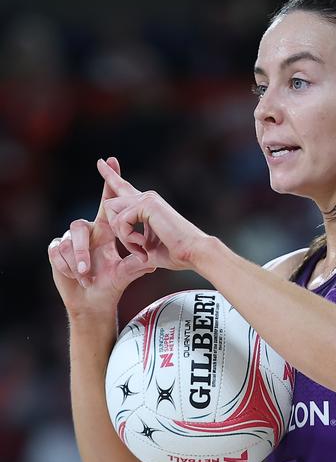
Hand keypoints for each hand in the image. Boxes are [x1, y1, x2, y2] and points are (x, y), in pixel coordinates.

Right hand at [48, 157, 155, 317]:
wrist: (94, 301)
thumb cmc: (112, 284)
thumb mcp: (127, 274)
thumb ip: (138, 265)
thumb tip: (153, 261)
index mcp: (106, 230)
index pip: (108, 203)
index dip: (110, 183)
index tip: (112, 160)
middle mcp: (89, 230)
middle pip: (81, 224)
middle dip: (84, 250)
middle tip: (88, 270)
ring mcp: (70, 239)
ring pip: (69, 242)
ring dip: (77, 262)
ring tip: (86, 277)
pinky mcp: (57, 250)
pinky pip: (58, 252)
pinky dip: (68, 268)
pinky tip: (77, 278)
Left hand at [97, 158, 208, 271]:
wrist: (193, 252)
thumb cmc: (176, 254)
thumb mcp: (149, 250)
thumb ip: (135, 246)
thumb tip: (128, 260)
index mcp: (147, 206)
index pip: (123, 187)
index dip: (110, 175)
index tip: (100, 161)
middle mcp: (147, 197)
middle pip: (109, 203)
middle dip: (116, 229)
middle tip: (137, 248)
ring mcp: (147, 198)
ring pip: (112, 212)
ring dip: (123, 237)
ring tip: (142, 249)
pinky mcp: (146, 204)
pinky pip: (121, 220)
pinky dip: (128, 238)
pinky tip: (143, 245)